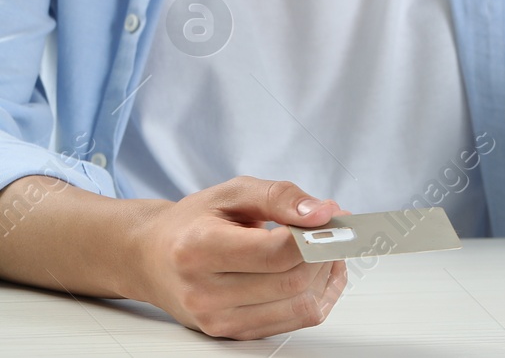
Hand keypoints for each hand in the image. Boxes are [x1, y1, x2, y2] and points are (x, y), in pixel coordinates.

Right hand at [128, 176, 349, 339]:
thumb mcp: (234, 192)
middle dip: (326, 252)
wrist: (152, 258)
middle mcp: (204, 292)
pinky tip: (316, 270)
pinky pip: (296, 321)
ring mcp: (218, 320)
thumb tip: (323, 212)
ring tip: (324, 248)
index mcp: (199, 249)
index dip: (314, 235)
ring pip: (301, 306)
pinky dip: (319, 294)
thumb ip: (281, 197)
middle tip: (332, 228)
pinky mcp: (233, 333)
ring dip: (327, 275)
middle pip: (292, 281)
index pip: (275, 253)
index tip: (330, 215)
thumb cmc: (193, 222)